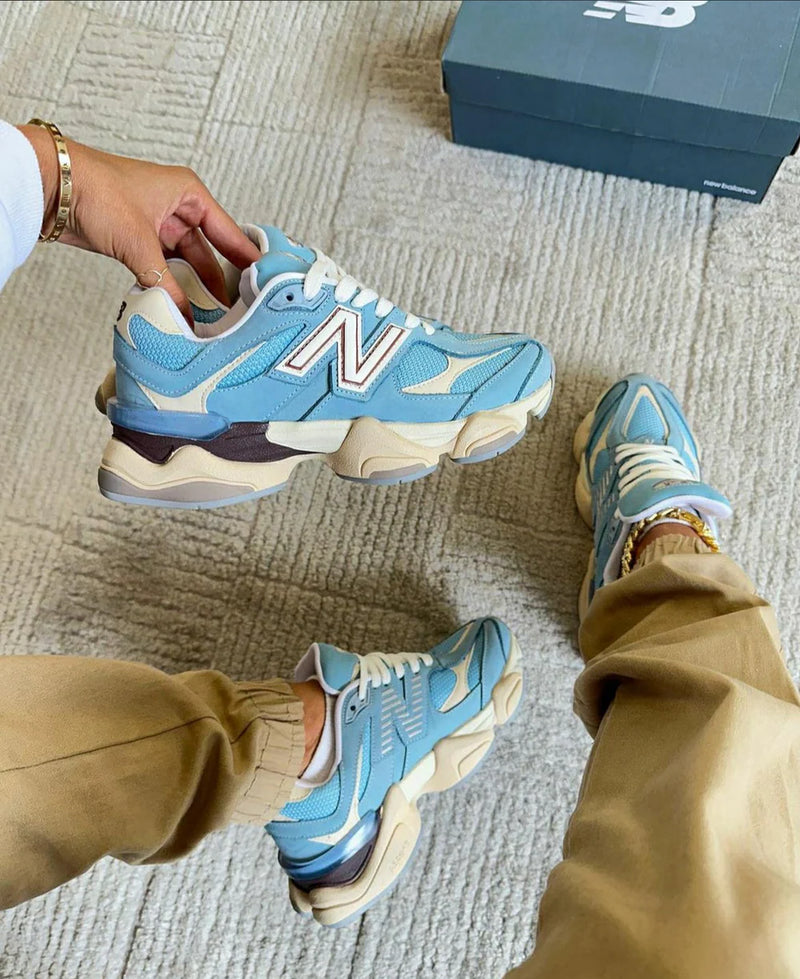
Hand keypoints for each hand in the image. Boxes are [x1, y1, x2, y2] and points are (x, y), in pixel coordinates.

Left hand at [19, 125, 259, 322]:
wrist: (51, 188)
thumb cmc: (96, 191)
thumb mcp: (140, 244)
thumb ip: (166, 284)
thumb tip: (185, 317)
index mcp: (188, 194)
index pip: (229, 231)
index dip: (247, 257)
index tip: (265, 280)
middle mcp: (177, 207)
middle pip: (210, 251)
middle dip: (220, 279)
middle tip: (238, 307)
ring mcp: (157, 224)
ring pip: (186, 262)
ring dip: (194, 286)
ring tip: (212, 314)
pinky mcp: (138, 240)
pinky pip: (165, 268)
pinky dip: (172, 285)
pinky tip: (182, 305)